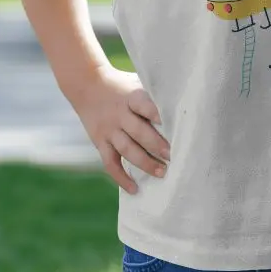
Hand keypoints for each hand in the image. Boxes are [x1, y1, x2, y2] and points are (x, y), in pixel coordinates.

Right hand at [70, 65, 169, 193]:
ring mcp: (109, 130)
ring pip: (127, 150)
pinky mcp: (100, 143)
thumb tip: (182, 105)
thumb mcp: (136, 82)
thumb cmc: (122, 85)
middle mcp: (119, 114)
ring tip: (162, 172)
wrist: (87, 85)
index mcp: (131, 96)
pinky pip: (110, 163)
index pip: (144, 105)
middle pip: (138, 131)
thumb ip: (153, 95)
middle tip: (172, 156)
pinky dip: (121, 178)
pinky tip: (134, 189)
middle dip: (156, 145)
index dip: (157, 115)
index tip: (172, 125)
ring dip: (145, 163)